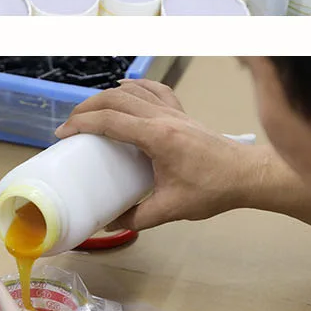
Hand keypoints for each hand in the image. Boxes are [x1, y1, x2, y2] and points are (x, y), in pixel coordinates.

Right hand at [54, 79, 259, 230]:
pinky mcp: (183, 114)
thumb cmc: (214, 189)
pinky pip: (155, 90)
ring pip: (134, 91)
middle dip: (87, 108)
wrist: (247, 175)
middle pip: (116, 99)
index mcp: (158, 137)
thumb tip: (109, 223)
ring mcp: (175, 112)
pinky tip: (126, 91)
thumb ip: (137, 217)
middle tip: (70, 125)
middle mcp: (165, 118)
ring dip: (108, 96)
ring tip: (91, 111)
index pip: (111, 121)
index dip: (82, 124)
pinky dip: (136, 87)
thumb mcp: (171, 209)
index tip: (63, 133)